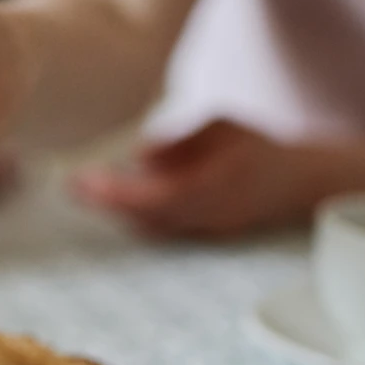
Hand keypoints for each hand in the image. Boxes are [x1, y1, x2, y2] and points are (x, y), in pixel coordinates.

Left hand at [68, 121, 316, 239]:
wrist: (295, 182)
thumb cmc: (254, 145)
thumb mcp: (220, 126)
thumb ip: (179, 142)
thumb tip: (137, 157)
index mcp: (218, 182)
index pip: (158, 196)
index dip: (119, 193)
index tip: (85, 180)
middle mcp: (210, 214)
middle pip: (146, 218)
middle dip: (106, 203)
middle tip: (70, 185)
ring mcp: (206, 231)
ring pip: (150, 228)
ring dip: (116, 211)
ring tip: (84, 187)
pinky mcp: (202, 238)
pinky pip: (160, 230)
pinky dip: (133, 216)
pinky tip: (111, 198)